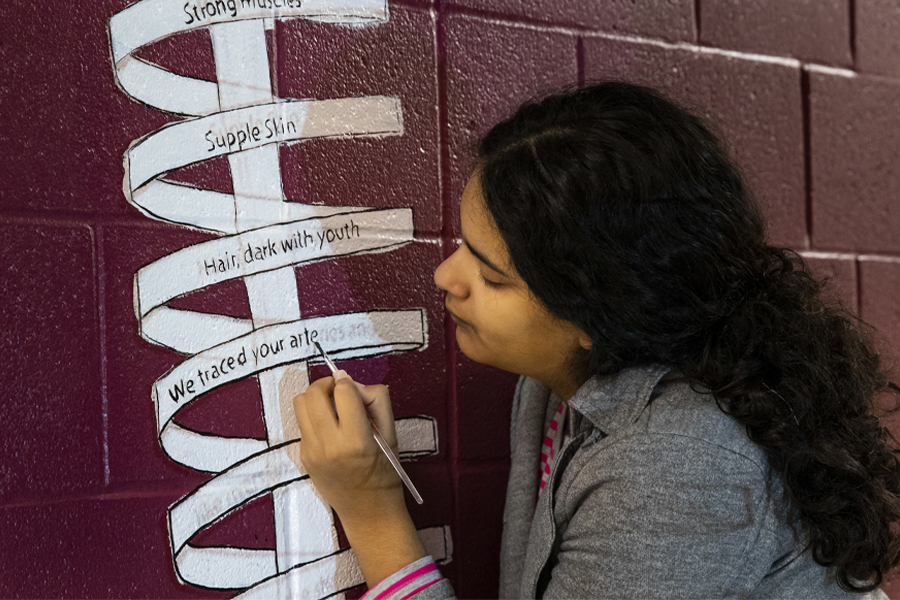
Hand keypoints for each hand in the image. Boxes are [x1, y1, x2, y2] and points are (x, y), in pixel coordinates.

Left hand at [293, 375, 425, 586]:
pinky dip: (315, 418)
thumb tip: (350, 382)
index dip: (350, 384)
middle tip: (340, 392)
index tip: (357, 392)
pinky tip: (330, 430)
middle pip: (313, 393)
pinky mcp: (303, 457)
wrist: (368, 512)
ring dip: (316, 398)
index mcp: (356, 439)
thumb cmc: (385, 473)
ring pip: (300, 404)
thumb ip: (376, 400)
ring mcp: (312, 452)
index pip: (343, 391)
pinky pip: (302, 424)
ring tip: (332, 408)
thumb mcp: (391, 433)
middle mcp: (329, 445)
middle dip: (327, 385)